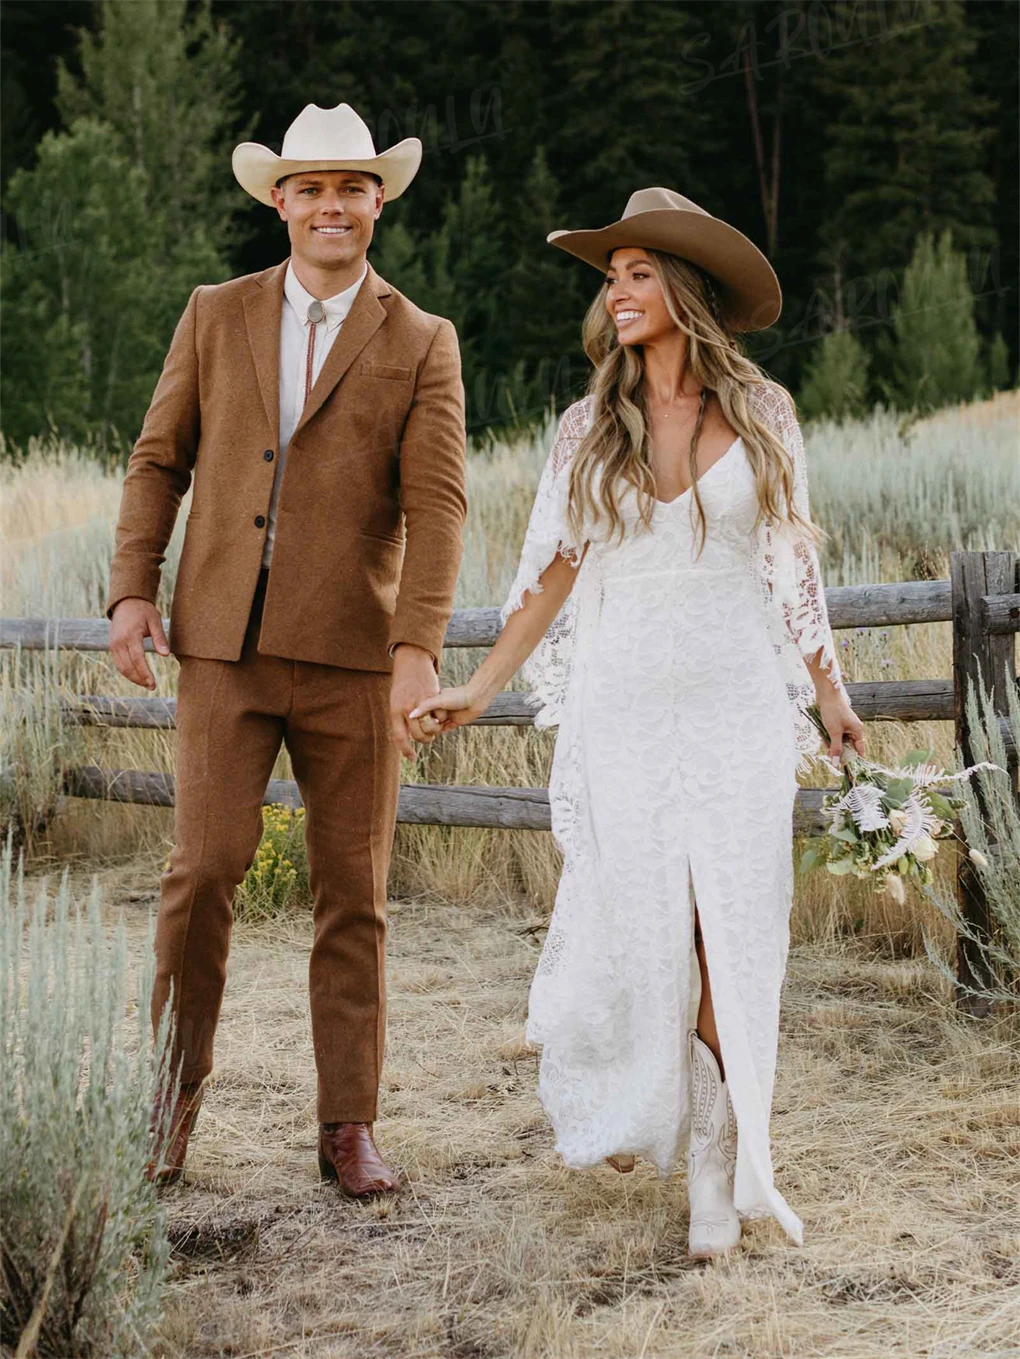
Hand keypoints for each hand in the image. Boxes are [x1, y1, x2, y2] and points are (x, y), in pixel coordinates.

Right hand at [110, 598, 170, 689]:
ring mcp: (113, 645)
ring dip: (133, 678)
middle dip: (139, 679)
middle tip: (152, 687)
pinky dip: (127, 672)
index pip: (137, 659)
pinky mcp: (112, 647)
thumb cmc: (143, 611)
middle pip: (128, 667)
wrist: (126, 602)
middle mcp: (119, 642)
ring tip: (146, 684)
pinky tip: (138, 676)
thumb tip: (166, 655)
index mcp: (130, 635)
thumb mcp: (155, 621)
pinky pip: (119, 663)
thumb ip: (160, 638)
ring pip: (121, 668)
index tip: (153, 683)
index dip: (145, 673)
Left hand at [389, 644, 449, 758]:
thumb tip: (403, 734)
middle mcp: (407, 708)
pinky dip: (441, 719)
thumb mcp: (395, 700)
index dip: (405, 750)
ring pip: (429, 728)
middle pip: (417, 735)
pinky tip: (439, 716)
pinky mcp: (433, 698)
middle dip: (423, 740)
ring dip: (432, 732)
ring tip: (433, 728)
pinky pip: (439, 716)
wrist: (412, 662)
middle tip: (426, 739)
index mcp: (395, 710)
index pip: (399, 737)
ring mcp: (420, 703)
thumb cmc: (402, 682)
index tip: (411, 757)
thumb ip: (399, 717)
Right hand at [408, 680, 491, 734]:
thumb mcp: (438, 700)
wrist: (477, 698)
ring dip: (436, 728)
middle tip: (436, 721)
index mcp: (432, 700)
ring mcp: (446, 716)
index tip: (423, 718)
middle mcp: (438, 709)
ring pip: (435, 727)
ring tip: (442, 723)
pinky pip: (445, 729)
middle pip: (427, 722)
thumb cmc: (457, 696)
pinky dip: (444, 729)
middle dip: (429, 725)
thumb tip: (411, 716)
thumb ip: (424, 707)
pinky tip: (447, 725)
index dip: (421, 718)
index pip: (421, 713)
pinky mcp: (454, 722)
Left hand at [816, 690, 865, 763]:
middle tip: (827, 748)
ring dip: (829, 741)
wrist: (826, 694)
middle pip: (846, 746)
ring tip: (822, 734)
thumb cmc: (833, 711)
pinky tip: (820, 730)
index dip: (854, 760)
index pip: (859, 750)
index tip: (848, 769)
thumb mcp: (834, 732)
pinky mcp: (837, 723)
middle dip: (836, 748)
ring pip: (837, 741)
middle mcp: (853, 729)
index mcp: (857, 731)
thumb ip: (836, 748)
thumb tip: (836, 763)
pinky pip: (832, 734)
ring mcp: (845, 726)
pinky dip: (826, 735)